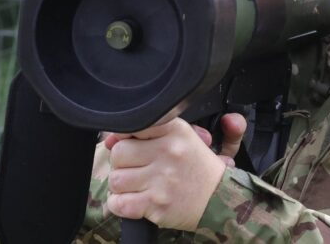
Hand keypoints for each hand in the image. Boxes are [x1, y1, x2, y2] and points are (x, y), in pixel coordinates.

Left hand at [104, 115, 242, 230]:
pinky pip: (118, 203)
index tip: (134, 145)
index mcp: (175, 131)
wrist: (219, 199)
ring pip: (115, 179)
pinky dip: (121, 204)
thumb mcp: (183, 138)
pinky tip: (135, 200)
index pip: (133, 125)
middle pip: (118, 152)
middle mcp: (168, 151)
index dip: (127, 137)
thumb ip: (146, 133)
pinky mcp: (156, 204)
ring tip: (137, 186)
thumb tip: (109, 139)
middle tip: (137, 169)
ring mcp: (161, 179)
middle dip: (122, 163)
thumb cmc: (197, 168)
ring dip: (122, 185)